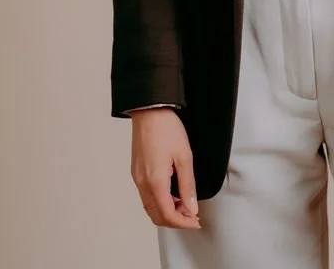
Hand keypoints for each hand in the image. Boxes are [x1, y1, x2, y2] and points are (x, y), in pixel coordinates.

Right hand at [130, 107, 201, 229]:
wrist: (150, 111)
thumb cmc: (166, 129)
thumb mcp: (184, 156)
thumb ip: (188, 185)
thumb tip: (191, 207)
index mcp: (155, 181)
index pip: (167, 215)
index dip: (183, 223)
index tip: (195, 221)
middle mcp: (143, 183)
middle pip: (156, 216)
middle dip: (175, 221)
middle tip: (192, 217)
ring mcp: (138, 178)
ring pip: (150, 207)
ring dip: (167, 212)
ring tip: (185, 205)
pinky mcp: (137, 172)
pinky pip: (147, 196)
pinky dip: (160, 202)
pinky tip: (172, 194)